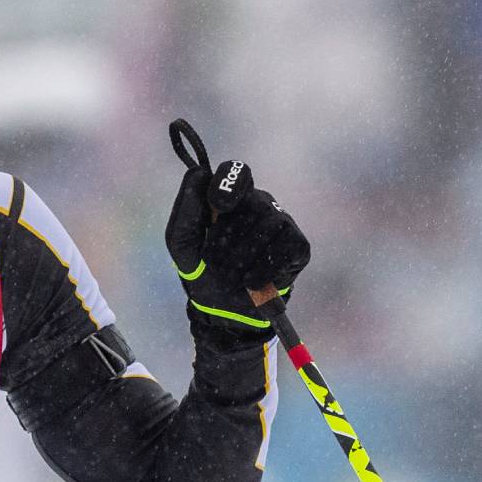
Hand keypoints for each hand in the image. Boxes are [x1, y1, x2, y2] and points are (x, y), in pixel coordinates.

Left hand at [164, 158, 309, 336]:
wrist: (223, 309)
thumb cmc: (202, 269)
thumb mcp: (182, 242)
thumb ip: (186, 208)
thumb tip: (198, 172)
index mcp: (231, 197)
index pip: (236, 172)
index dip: (228, 185)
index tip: (217, 207)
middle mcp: (260, 203)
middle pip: (249, 203)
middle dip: (226, 238)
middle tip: (214, 261)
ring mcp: (282, 223)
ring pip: (267, 226)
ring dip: (242, 257)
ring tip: (232, 275)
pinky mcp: (299, 246)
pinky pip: (284, 249)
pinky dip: (263, 270)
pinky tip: (251, 283)